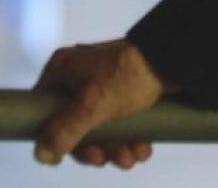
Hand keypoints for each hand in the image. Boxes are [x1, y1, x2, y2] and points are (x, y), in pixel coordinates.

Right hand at [33, 39, 170, 168]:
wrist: (176, 56)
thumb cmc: (130, 73)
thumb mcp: (93, 106)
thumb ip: (65, 131)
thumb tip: (41, 154)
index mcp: (63, 70)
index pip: (45, 111)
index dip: (56, 137)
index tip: (71, 154)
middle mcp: (79, 75)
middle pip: (74, 123)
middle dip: (95, 147)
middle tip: (107, 160)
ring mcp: (103, 82)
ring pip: (100, 125)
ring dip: (116, 147)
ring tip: (133, 157)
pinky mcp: (125, 89)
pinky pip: (120, 119)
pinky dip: (129, 137)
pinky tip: (142, 149)